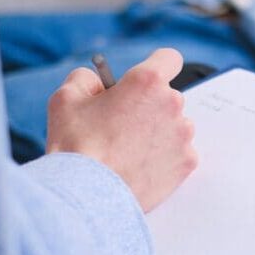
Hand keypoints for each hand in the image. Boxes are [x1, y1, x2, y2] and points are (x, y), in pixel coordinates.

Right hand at [45, 49, 197, 212]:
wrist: (87, 195)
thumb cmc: (76, 145)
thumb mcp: (66, 98)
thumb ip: (86, 79)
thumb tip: (98, 82)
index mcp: (147, 82)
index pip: (169, 59)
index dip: (156, 66)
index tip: (144, 80)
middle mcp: (173, 104)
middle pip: (167, 97)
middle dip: (149, 106)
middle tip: (122, 125)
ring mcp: (184, 135)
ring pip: (175, 125)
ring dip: (158, 132)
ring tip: (128, 150)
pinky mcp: (188, 162)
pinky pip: (179, 152)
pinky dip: (164, 157)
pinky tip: (140, 166)